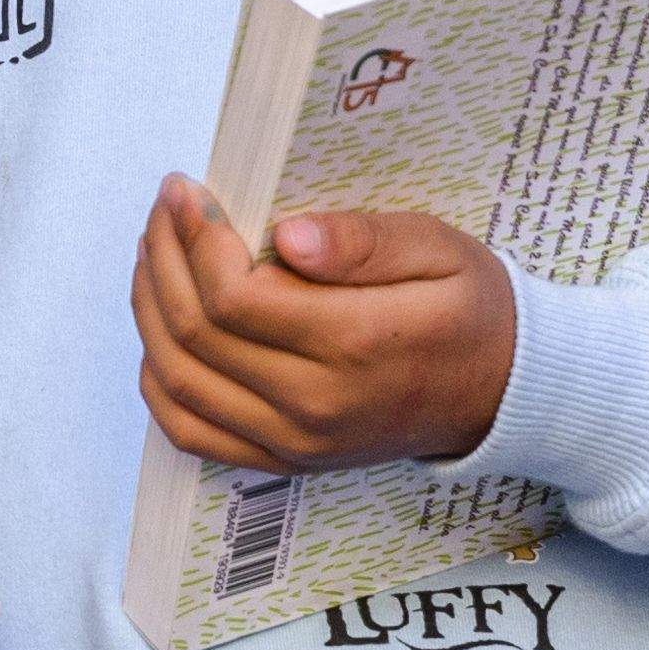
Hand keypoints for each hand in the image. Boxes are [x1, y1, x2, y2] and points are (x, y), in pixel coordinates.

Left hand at [130, 176, 515, 471]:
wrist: (500, 393)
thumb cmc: (468, 308)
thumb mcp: (438, 248)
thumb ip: (363, 242)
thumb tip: (290, 236)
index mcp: (355, 344)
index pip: (233, 297)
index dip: (193, 238)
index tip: (187, 189)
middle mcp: (315, 405)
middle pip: (194, 335)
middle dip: (163, 258)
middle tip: (164, 207)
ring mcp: (295, 441)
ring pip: (179, 383)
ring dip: (148, 311)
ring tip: (154, 253)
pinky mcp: (284, 460)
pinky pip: (191, 433)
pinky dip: (159, 382)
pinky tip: (160, 331)